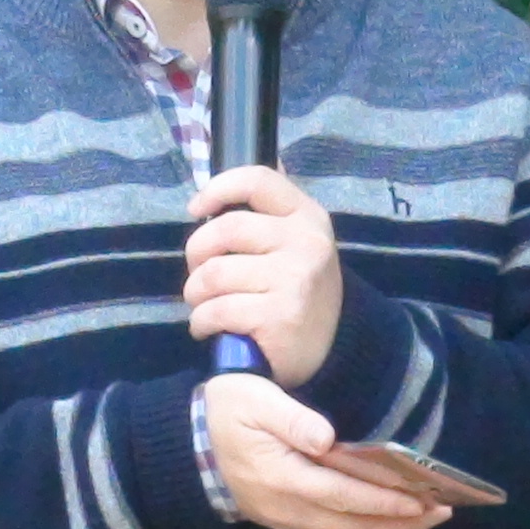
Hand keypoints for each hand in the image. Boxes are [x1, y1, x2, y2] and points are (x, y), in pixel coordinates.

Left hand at [185, 166, 342, 386]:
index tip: (196, 209)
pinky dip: (202, 321)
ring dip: (196, 294)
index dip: (217, 189)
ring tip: (203, 305)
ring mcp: (295, 279)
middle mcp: (306, 242)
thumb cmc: (299, 290)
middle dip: (196, 254)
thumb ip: (266, 213)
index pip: (257, 180)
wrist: (333, 348)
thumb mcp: (296, 243)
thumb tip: (220, 183)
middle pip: (225, 229)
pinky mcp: (280, 316)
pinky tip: (209, 327)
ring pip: (214, 274)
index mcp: (307, 216)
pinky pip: (217, 310)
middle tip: (199, 276)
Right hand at [203, 374, 447, 528]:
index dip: (385, 500)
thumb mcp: (252, 401)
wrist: (187, 448)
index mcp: (285, 477)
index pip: (345, 494)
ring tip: (425, 518)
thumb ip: (292, 418)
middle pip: (354, 525)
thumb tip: (328, 437)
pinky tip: (388, 519)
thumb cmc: (225, 414)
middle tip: (441, 512)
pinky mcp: (287, 521)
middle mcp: (290, 507)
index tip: (422, 498)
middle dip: (400, 522)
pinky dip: (366, 528)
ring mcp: (288, 519)